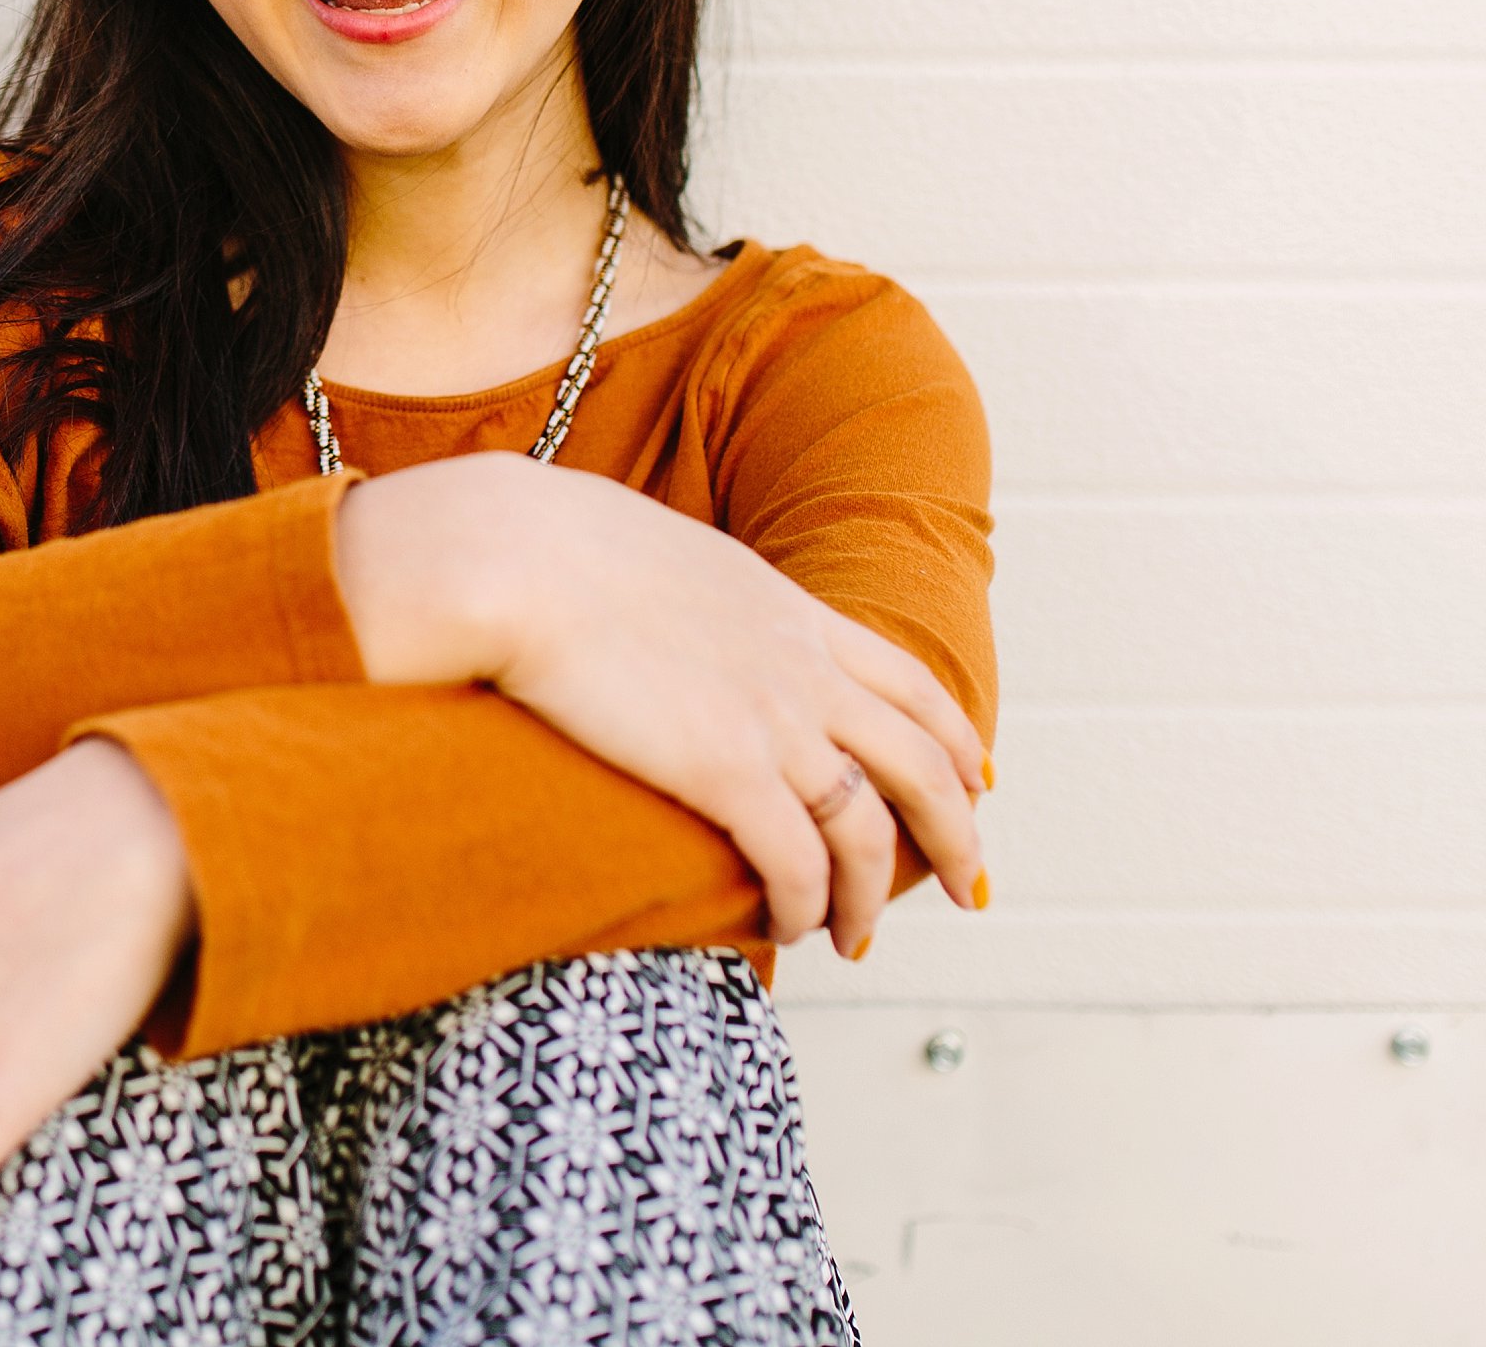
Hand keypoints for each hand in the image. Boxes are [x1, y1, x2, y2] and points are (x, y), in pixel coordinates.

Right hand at [336, 451, 986, 959]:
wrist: (509, 556)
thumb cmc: (541, 547)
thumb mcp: (650, 555)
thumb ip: (684, 596)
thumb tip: (656, 615)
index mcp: (787, 607)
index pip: (907, 679)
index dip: (953, 736)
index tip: (976, 777)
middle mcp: (801, 665)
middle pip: (923, 762)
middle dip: (958, 833)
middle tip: (967, 885)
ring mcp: (771, 719)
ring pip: (872, 829)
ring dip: (874, 895)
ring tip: (859, 938)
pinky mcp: (724, 771)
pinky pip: (798, 862)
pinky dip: (809, 906)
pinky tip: (793, 930)